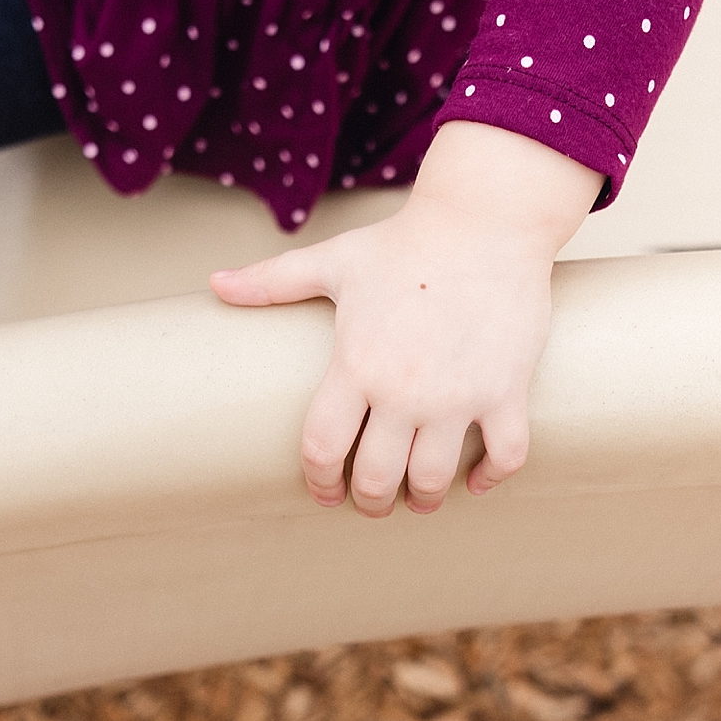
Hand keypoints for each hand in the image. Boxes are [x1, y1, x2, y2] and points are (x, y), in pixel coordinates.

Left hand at [212, 121, 591, 513]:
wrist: (485, 219)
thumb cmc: (404, 242)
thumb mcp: (334, 262)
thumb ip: (272, 281)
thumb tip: (214, 283)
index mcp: (355, 364)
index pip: (323, 449)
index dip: (319, 480)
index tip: (325, 490)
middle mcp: (404, 390)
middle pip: (376, 478)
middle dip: (368, 501)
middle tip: (371, 501)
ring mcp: (458, 395)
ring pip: (433, 478)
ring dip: (422, 499)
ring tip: (419, 497)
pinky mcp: (506, 390)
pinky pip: (505, 456)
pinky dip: (489, 478)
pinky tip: (475, 479)